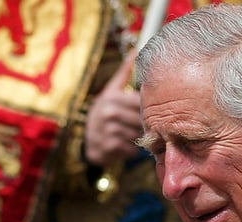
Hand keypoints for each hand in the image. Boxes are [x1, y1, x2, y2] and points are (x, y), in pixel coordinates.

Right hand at [84, 50, 142, 167]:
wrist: (87, 140)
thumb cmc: (104, 113)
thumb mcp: (111, 91)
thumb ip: (124, 73)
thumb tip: (135, 50)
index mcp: (112, 97)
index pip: (140, 102)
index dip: (150, 108)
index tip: (154, 111)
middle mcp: (108, 112)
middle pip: (141, 119)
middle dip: (145, 124)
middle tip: (145, 127)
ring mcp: (107, 130)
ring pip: (137, 134)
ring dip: (139, 137)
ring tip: (133, 135)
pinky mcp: (108, 147)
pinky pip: (131, 149)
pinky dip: (132, 149)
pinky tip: (126, 144)